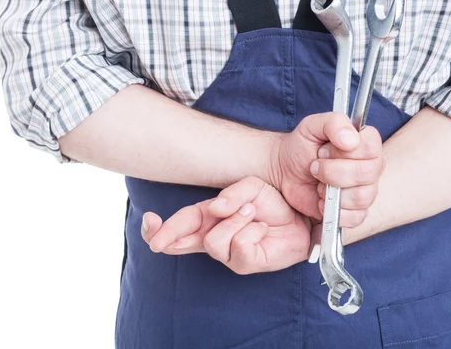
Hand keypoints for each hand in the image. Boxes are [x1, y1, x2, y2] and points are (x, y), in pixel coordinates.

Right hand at [141, 176, 311, 273]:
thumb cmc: (274, 203)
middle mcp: (215, 236)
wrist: (301, 218)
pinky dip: (252, 231)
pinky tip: (262, 228)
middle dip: (170, 235)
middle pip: (181, 241)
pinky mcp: (245, 263)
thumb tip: (214, 208)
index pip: (180, 223)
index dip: (160, 226)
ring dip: (234, 222)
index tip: (149, 220)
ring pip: (213, 241)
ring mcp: (229, 253)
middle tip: (160, 239)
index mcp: (210, 217)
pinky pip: (239, 247)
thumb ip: (231, 194)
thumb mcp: (251, 187)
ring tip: (252, 214)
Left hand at [269, 112, 384, 227]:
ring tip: (318, 183)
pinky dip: (333, 210)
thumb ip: (333, 123)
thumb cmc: (301, 146)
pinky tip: (321, 200)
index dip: (344, 151)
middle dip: (333, 171)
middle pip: (366, 173)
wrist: (284, 170)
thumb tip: (351, 139)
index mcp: (365, 143)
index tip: (324, 150)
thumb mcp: (312, 126)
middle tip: (315, 166)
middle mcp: (371, 167)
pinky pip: (355, 217)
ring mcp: (366, 191)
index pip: (371, 147)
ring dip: (331, 191)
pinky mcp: (355, 212)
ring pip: (361, 196)